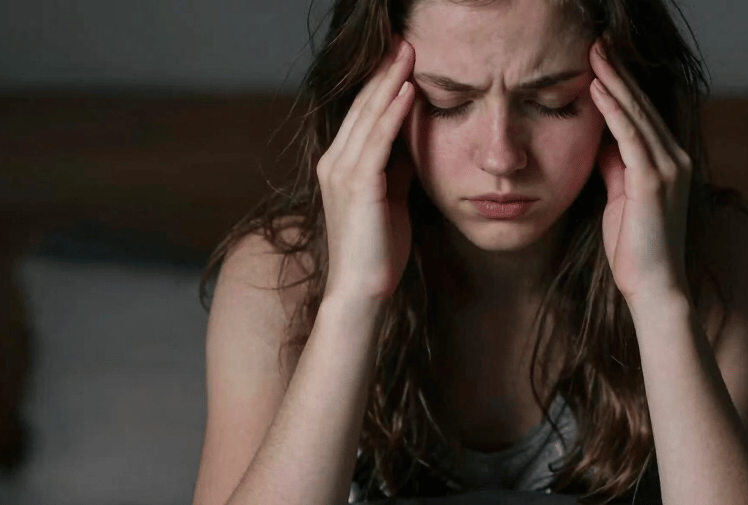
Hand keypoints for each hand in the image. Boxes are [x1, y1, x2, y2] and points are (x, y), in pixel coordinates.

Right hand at [317, 34, 416, 301]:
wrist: (363, 291)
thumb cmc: (379, 251)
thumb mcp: (392, 199)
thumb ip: (397, 168)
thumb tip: (412, 141)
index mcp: (340, 165)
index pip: (362, 114)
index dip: (380, 82)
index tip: (400, 56)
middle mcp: (335, 163)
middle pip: (362, 106)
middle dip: (384, 71)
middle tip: (404, 40)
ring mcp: (342, 172)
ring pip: (369, 116)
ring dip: (390, 81)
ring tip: (408, 52)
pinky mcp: (358, 185)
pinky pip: (378, 140)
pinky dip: (393, 113)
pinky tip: (408, 90)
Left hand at [588, 37, 692, 301]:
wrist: (654, 288)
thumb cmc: (635, 250)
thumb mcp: (621, 199)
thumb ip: (616, 168)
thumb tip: (602, 141)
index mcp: (669, 164)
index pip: (643, 115)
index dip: (623, 86)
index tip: (602, 60)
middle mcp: (675, 160)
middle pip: (642, 105)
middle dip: (619, 72)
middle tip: (599, 43)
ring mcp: (668, 169)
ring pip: (637, 114)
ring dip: (614, 81)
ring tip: (594, 54)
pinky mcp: (653, 181)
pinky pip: (630, 136)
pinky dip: (613, 109)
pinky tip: (597, 88)